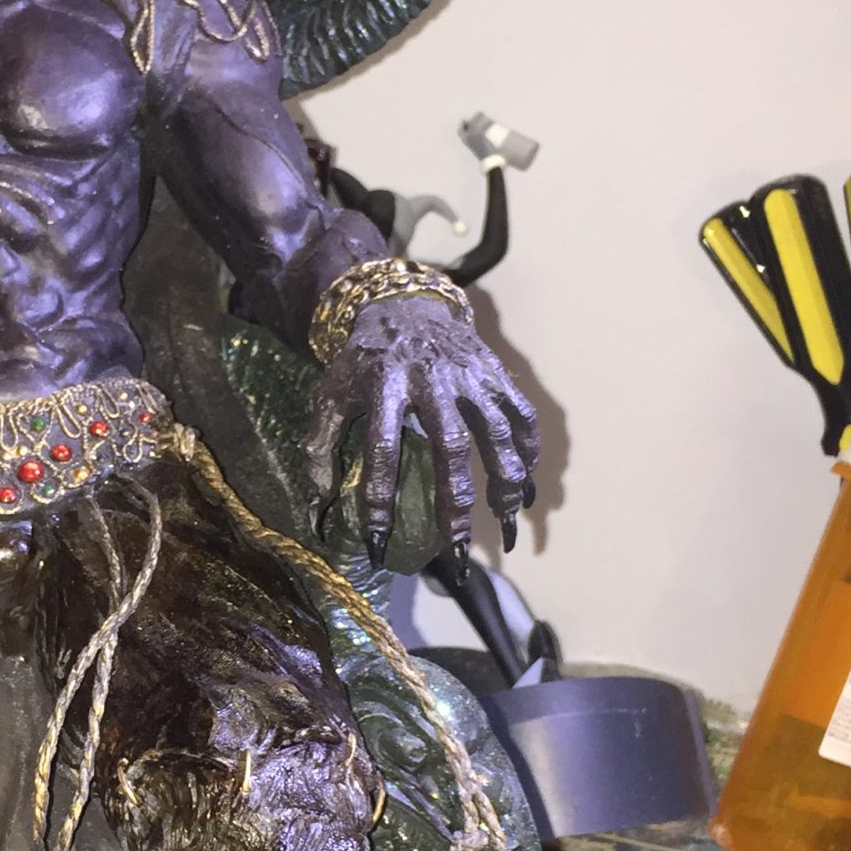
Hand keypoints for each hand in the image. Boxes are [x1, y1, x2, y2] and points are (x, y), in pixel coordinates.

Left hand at [306, 292, 537, 561]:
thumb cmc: (364, 363)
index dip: (378, 497)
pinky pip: (521, 415)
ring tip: (505, 522)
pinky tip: (528, 488)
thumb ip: (320, 446)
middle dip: (455, 498)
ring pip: (497, 431)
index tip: (378, 541)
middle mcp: (431, 380)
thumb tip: (320, 503)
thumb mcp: (331, 395)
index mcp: (383, 385)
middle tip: (456, 545)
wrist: (404, 306)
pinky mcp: (495, 373)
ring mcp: (469, 375)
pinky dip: (530, 453)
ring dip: (505, 480)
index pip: (381, 448)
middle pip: (450, 444)